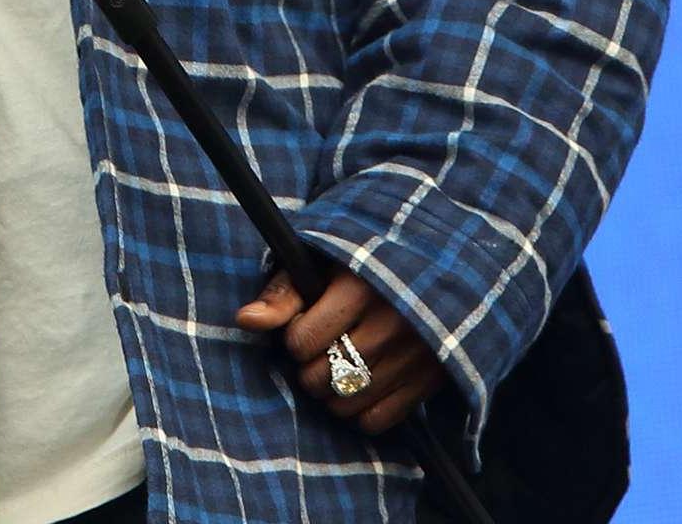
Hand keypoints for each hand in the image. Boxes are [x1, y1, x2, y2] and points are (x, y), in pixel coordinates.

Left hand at [234, 267, 441, 434]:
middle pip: (321, 377)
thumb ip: (283, 292)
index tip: (306, 325)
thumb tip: (245, 321)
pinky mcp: (432, 378)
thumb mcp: (322, 261)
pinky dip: (361, 413)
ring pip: (347, 402)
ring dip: (331, 394)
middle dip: (310, 368)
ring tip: (337, 368)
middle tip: (321, 351)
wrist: (437, 263)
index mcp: (360, 286)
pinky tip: (360, 389)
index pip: (301, 341)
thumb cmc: (363, 262)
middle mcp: (392, 322)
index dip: (295, 337)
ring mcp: (416, 354)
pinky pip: (379, 419)